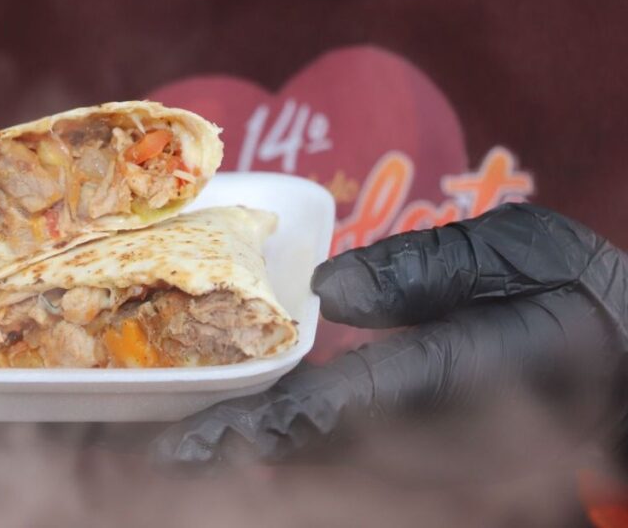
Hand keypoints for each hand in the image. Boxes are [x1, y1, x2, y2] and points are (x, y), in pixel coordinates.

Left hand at [152, 203, 627, 464]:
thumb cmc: (576, 293)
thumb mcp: (510, 251)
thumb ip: (420, 272)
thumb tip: (326, 289)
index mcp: (433, 376)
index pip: (317, 415)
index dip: (240, 434)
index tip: (175, 450)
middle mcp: (419, 427)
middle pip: (299, 455)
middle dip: (222, 462)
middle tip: (143, 464)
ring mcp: (422, 448)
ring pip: (317, 466)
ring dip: (244, 466)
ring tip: (169, 460)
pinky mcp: (424, 444)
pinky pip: (342, 455)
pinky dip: (286, 456)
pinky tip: (239, 449)